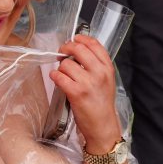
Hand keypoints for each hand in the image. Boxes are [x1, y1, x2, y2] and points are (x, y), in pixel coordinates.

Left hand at [49, 35, 120, 151]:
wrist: (102, 125)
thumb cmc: (101, 104)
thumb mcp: (106, 80)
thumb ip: (96, 65)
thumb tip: (78, 51)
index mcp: (107, 68)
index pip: (95, 44)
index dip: (81, 38)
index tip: (74, 39)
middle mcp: (99, 73)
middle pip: (78, 49)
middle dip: (66, 48)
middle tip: (62, 53)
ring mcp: (88, 83)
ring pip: (66, 63)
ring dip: (60, 68)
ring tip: (63, 75)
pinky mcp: (76, 93)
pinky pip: (59, 76)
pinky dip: (54, 77)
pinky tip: (57, 80)